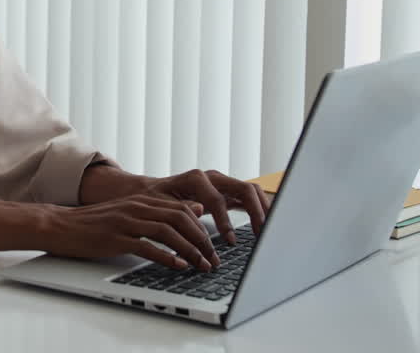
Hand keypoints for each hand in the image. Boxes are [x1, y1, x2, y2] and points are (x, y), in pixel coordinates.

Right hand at [38, 195, 220, 270]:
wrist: (61, 225)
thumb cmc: (95, 223)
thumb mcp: (130, 211)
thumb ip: (160, 210)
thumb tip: (196, 209)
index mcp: (141, 200)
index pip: (182, 209)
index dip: (202, 228)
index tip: (212, 246)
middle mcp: (136, 207)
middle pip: (180, 218)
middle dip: (201, 240)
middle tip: (213, 259)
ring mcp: (125, 222)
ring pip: (167, 232)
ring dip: (189, 250)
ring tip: (201, 265)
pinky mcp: (115, 238)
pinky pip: (146, 247)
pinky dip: (165, 257)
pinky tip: (177, 266)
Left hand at [144, 169, 269, 244]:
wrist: (150, 192)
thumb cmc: (153, 200)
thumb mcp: (161, 205)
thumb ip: (181, 208)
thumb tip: (200, 211)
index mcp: (196, 179)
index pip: (219, 199)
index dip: (226, 221)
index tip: (231, 242)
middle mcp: (213, 178)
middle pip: (245, 189)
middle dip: (257, 212)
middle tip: (263, 235)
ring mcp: (222, 184)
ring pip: (251, 191)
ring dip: (263, 209)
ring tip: (269, 231)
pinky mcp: (227, 193)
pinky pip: (249, 198)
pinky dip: (260, 209)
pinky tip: (266, 225)